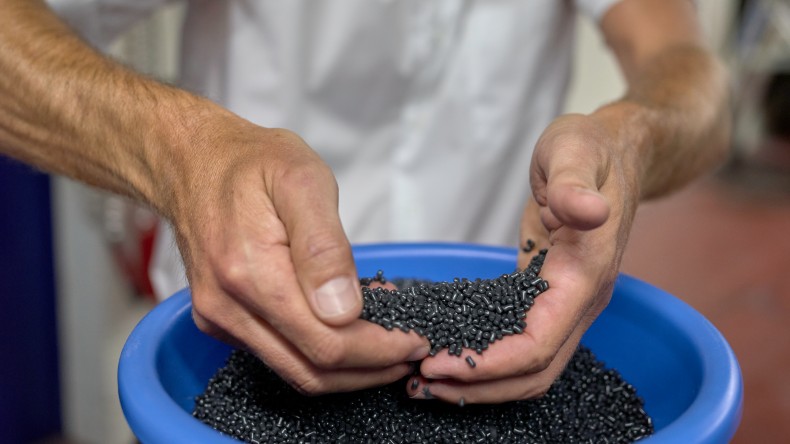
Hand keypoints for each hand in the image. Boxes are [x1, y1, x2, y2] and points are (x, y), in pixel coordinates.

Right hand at [160, 109, 428, 393]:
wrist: (193, 161)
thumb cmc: (253, 163)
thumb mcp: (303, 181)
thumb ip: (324, 247)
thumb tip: (343, 310)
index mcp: (249, 273)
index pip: (326, 344)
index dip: (378, 351)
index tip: (416, 340)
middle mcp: (227, 307)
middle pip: (311, 371)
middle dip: (369, 368)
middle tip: (411, 350)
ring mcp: (218, 318)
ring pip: (294, 372)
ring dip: (347, 370)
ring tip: (387, 348)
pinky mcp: (218, 321)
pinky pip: (276, 355)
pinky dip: (317, 354)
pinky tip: (347, 330)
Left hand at [407, 113, 640, 402]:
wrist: (614, 152)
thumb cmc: (591, 149)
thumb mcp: (575, 151)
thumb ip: (574, 183)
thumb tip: (587, 210)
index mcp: (585, 275)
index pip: (538, 345)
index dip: (489, 364)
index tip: (437, 362)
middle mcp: (579, 300)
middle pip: (533, 372)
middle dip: (479, 385)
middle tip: (420, 383)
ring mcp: (566, 302)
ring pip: (529, 366)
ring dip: (481, 381)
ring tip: (427, 378)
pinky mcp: (548, 295)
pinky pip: (519, 340)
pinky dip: (486, 355)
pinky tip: (449, 349)